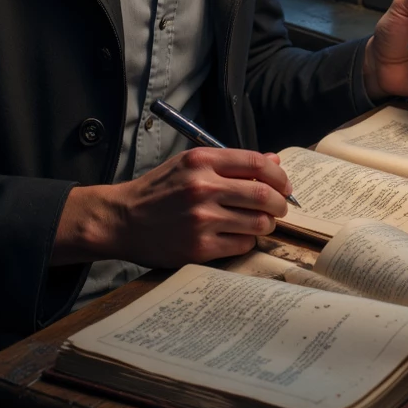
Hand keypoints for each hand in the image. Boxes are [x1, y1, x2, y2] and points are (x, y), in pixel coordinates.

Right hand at [50, 146, 292, 268]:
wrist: (123, 219)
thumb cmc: (159, 190)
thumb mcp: (190, 165)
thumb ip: (231, 163)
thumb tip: (274, 161)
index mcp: (201, 161)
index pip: (256, 163)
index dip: (278, 175)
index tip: (284, 185)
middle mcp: (203, 187)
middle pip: (262, 194)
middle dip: (280, 203)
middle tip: (280, 208)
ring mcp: (201, 219)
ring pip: (257, 222)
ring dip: (266, 224)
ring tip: (261, 223)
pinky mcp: (199, 247)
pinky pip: (241, 245)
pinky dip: (247, 241)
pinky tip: (238, 236)